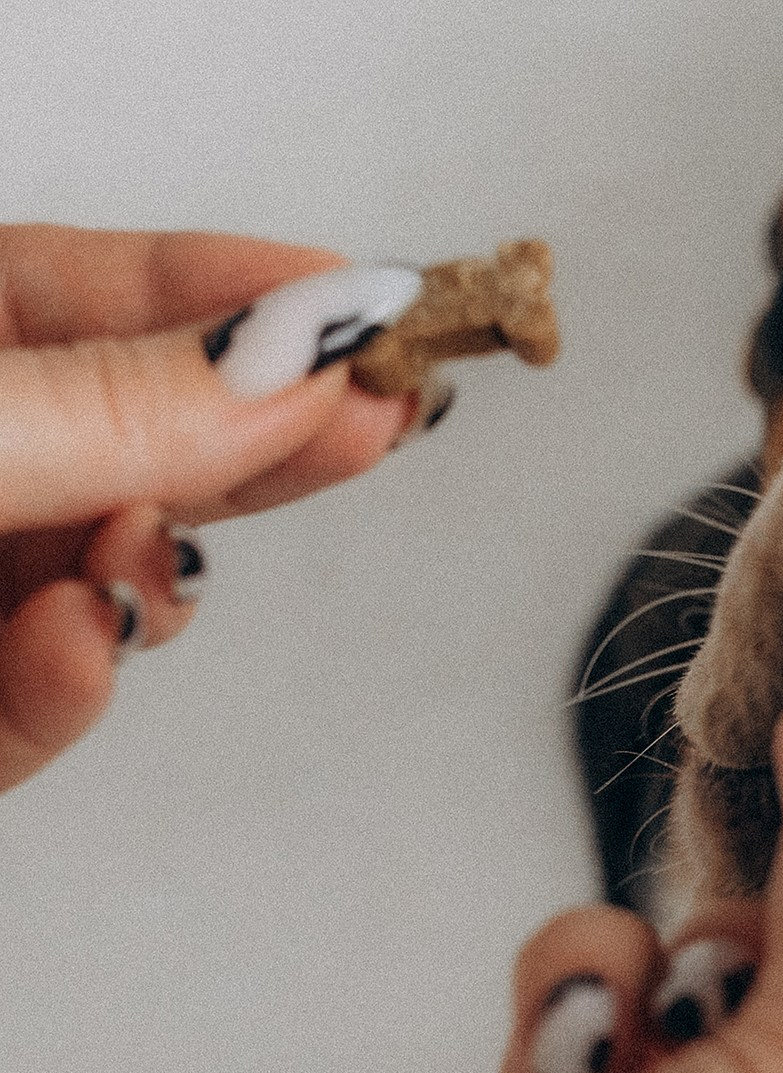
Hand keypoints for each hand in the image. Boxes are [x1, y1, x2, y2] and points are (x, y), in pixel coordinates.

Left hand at [0, 225, 419, 791]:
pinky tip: (85, 646)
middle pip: (136, 434)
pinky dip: (73, 688)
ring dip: (147, 582)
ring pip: (108, 582)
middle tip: (384, 411)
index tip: (372, 301)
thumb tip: (296, 356)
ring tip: (140, 568)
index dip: (236, 293)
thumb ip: (108, 406)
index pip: (90, 292)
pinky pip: (34, 707)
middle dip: (255, 430)